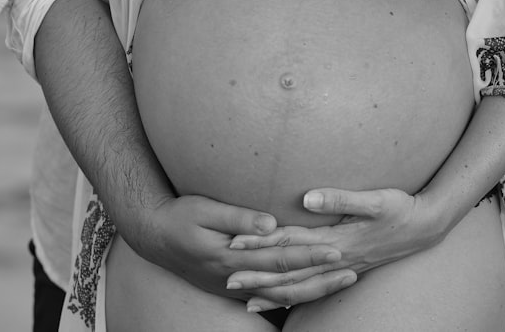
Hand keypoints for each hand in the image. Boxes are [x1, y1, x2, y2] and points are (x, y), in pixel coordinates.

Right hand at [117, 193, 356, 305]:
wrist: (153, 237)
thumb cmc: (180, 216)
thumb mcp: (205, 209)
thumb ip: (239, 218)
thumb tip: (271, 223)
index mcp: (232, 257)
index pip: (279, 258)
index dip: (308, 255)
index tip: (335, 250)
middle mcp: (235, 276)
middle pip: (285, 280)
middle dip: (319, 276)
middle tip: (351, 270)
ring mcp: (233, 284)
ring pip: (279, 292)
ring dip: (311, 288)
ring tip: (340, 281)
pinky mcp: (230, 285)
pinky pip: (266, 294)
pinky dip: (288, 295)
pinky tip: (308, 293)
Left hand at [227, 188, 443, 311]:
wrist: (426, 226)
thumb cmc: (400, 208)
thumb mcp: (375, 199)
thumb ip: (340, 198)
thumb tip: (308, 199)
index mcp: (337, 239)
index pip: (292, 241)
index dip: (262, 241)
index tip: (235, 242)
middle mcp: (336, 258)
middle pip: (291, 270)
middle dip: (259, 275)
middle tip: (228, 278)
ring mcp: (342, 268)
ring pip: (302, 285)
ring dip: (274, 292)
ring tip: (246, 299)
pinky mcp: (347, 270)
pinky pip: (316, 289)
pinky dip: (296, 297)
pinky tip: (280, 302)